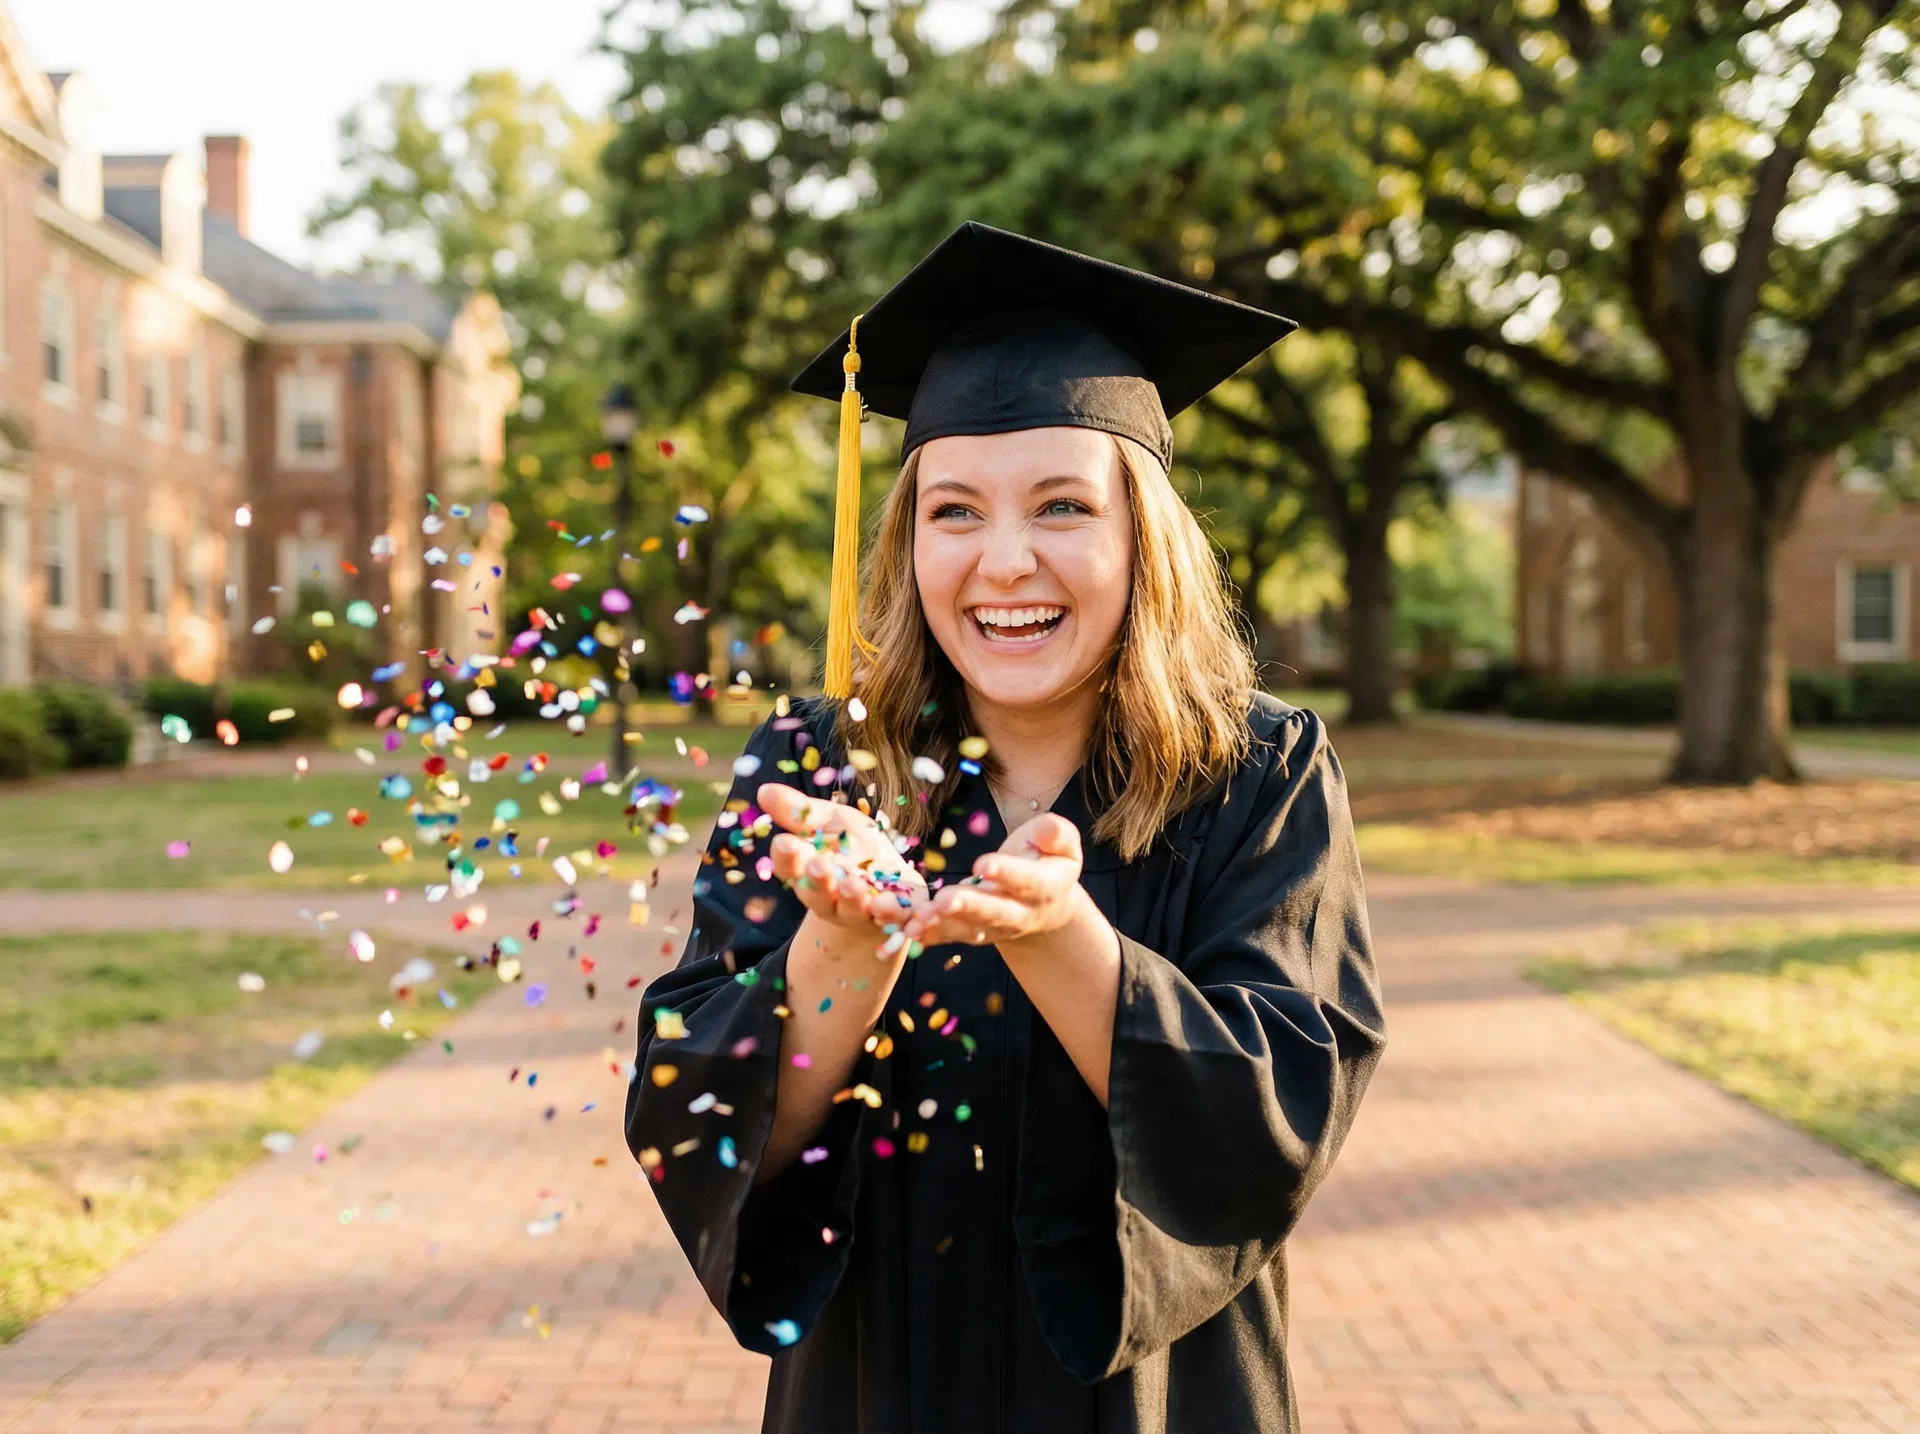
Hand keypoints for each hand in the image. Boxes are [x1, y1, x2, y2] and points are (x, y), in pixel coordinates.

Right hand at [758, 783, 925, 939]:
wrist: (892, 881)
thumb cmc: (854, 847)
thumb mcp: (830, 823)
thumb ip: (801, 813)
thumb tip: (764, 790)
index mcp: (809, 873)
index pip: (791, 868)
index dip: (787, 858)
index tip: (785, 842)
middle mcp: (831, 899)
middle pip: (819, 895)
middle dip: (818, 881)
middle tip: (818, 865)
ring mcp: (862, 912)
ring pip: (853, 910)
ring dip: (852, 899)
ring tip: (853, 885)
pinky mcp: (897, 916)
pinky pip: (896, 920)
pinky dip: (895, 916)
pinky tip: (893, 910)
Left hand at [901, 812, 1088, 949]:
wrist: (1045, 904)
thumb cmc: (1049, 860)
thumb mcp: (1063, 843)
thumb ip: (1057, 833)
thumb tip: (1046, 830)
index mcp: (1045, 888)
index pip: (1027, 881)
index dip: (1007, 873)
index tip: (984, 864)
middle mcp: (1018, 914)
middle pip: (993, 912)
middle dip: (968, 907)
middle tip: (944, 901)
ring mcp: (992, 928)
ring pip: (965, 929)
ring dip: (939, 925)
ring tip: (915, 920)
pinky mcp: (969, 932)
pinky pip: (945, 935)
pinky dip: (924, 934)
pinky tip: (902, 929)